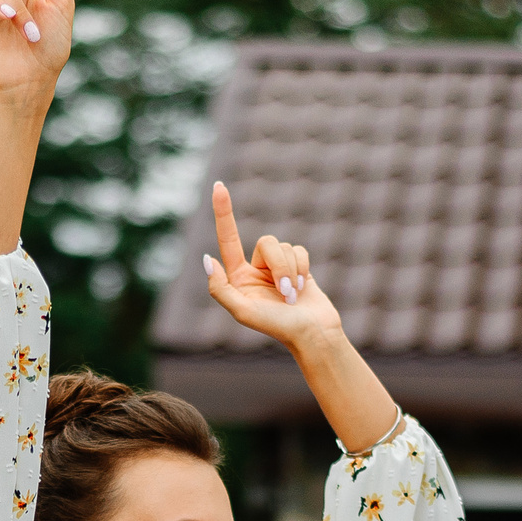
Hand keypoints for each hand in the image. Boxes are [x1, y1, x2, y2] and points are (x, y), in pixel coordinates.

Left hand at [202, 182, 342, 353]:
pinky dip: (303, 268)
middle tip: (285, 294)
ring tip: (293, 297)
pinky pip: (299, 249)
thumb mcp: (242, 311)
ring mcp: (277, 266)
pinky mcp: (298, 266)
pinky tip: (303, 288)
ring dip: (292, 271)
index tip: (218, 186)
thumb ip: (220, 288)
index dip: (223, 212)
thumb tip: (208, 260)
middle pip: (267, 242)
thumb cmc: (277, 327)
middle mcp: (255, 269)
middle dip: (280, 266)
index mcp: (238, 278)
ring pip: (284, 246)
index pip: (228, 238)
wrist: (313, 334)